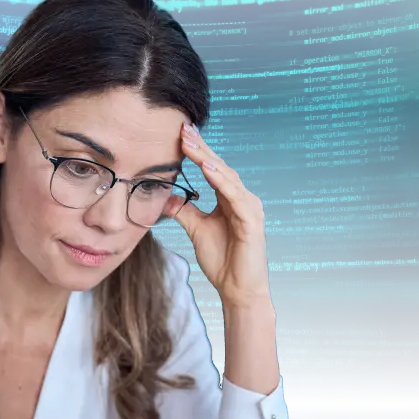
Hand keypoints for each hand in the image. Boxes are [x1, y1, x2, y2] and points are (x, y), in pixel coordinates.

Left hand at [172, 121, 273, 308]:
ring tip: (190, 144)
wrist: (238, 290)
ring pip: (227, 178)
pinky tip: (208, 170)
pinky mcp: (252, 221)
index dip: (197, 151)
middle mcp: (242, 199)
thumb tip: (166, 197)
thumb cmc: (223, 260)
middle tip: (183, 128)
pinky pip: (235, 197)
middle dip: (201, 148)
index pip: (212, 169)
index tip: (179, 133)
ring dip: (208, 160)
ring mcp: (249, 208)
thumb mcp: (197, 230)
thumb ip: (184, 211)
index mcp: (230, 199)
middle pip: (220, 167)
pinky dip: (221, 182)